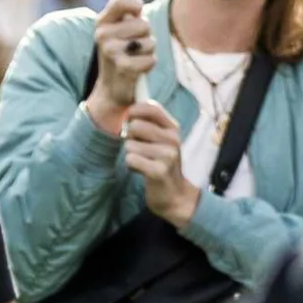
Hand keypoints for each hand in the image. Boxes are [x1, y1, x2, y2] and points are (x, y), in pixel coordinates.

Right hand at [86, 0, 154, 130]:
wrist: (111, 90)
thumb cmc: (121, 55)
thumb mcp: (118, 32)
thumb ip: (127, 15)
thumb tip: (138, 5)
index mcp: (102, 23)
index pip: (121, 1)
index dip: (134, 3)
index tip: (138, 11)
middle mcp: (103, 35)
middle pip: (143, 24)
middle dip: (146, 36)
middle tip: (134, 46)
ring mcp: (111, 51)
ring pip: (149, 42)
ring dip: (148, 52)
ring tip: (135, 58)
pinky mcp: (123, 68)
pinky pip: (151, 59)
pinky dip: (149, 65)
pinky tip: (137, 71)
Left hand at [122, 98, 199, 226]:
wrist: (175, 194)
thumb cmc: (163, 164)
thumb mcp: (162, 140)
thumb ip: (149, 124)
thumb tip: (128, 112)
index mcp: (173, 128)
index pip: (152, 107)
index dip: (134, 110)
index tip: (129, 119)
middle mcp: (173, 139)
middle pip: (135, 126)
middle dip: (130, 137)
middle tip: (138, 148)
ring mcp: (168, 155)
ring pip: (130, 145)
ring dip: (130, 154)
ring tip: (143, 161)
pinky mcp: (159, 171)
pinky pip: (131, 159)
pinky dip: (131, 165)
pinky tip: (141, 170)